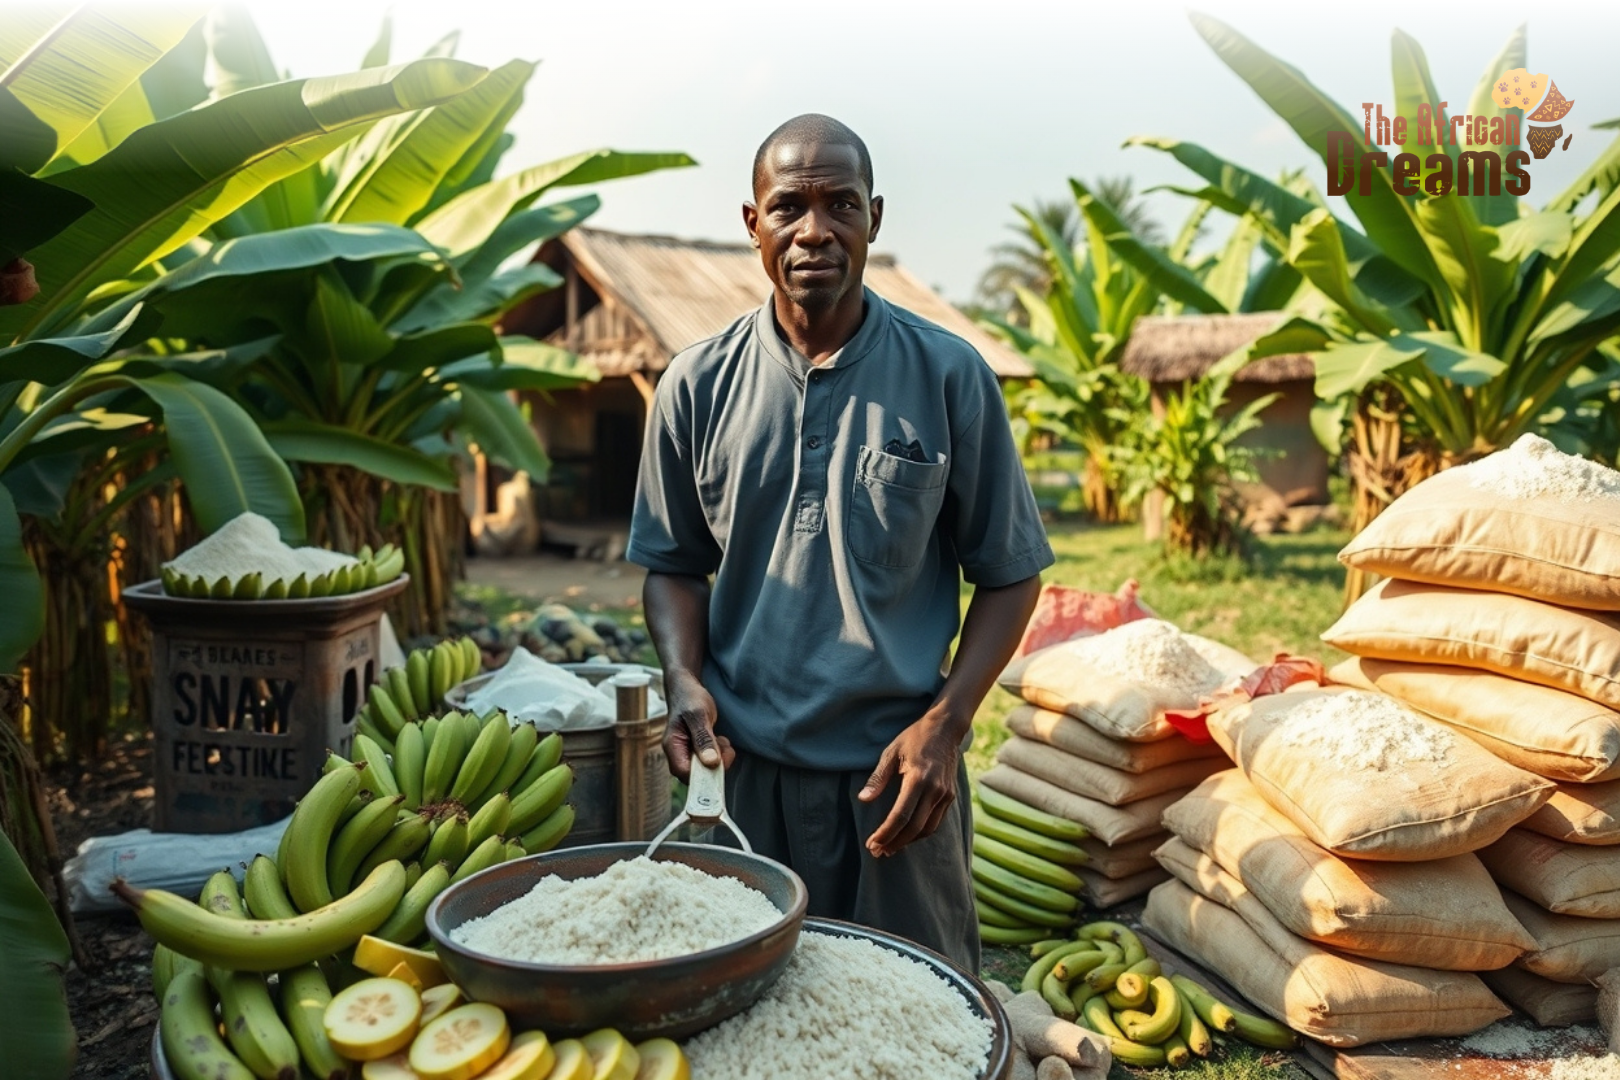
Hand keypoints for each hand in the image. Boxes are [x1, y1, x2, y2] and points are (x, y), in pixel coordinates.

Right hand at [662, 670, 734, 780]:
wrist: (688, 688)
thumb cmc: (690, 699)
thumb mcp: (699, 715)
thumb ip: (703, 739)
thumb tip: (710, 763)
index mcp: (672, 746)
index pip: (684, 773)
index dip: (703, 773)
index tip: (718, 760)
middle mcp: (678, 754)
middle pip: (696, 775)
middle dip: (714, 764)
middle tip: (722, 744)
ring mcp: (687, 753)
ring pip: (706, 769)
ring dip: (719, 757)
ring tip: (721, 738)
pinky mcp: (697, 751)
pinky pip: (710, 761)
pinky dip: (720, 753)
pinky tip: (720, 739)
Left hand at [858, 714, 963, 857]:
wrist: (946, 729)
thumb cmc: (914, 738)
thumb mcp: (891, 752)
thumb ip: (878, 778)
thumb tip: (863, 800)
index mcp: (918, 779)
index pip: (900, 816)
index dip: (885, 833)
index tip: (872, 843)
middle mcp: (935, 790)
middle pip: (914, 828)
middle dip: (894, 843)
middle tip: (877, 852)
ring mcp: (945, 795)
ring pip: (927, 829)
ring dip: (908, 842)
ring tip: (889, 848)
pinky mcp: (950, 796)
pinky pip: (935, 822)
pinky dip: (920, 832)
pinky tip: (906, 835)